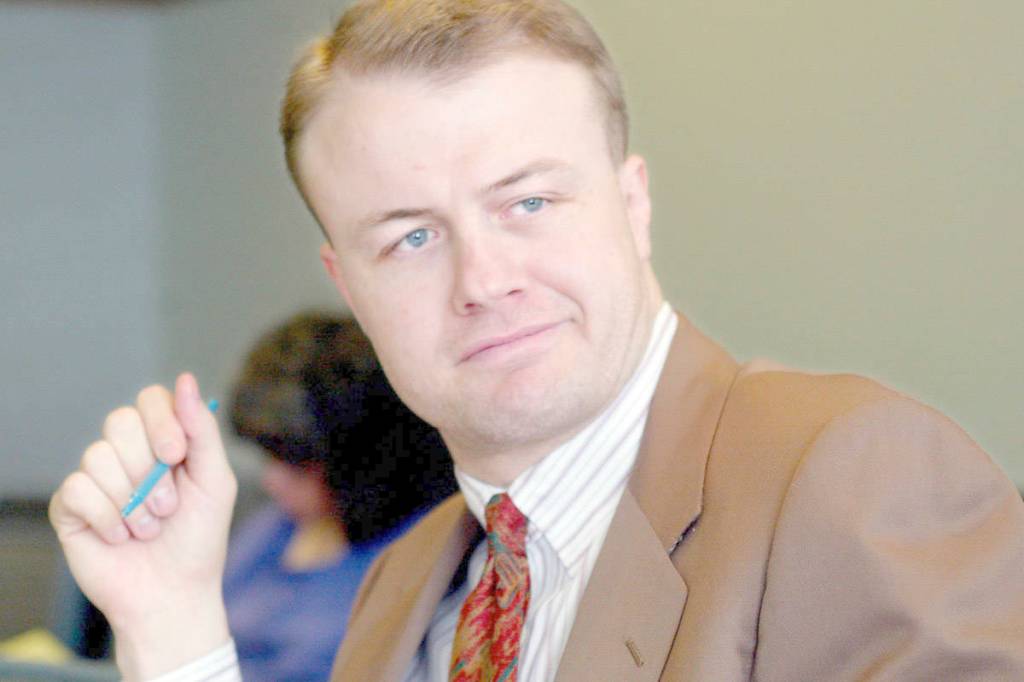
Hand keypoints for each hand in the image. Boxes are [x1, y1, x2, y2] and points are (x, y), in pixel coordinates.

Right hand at [49, 372, 237, 679]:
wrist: (173, 593)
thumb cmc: (198, 539)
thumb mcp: (214, 480)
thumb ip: (201, 430)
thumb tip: (186, 380)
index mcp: (163, 441)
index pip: (151, 400)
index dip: (161, 422)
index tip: (176, 456)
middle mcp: (127, 453)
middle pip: (120, 421)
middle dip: (148, 468)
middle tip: (167, 505)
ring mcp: (97, 478)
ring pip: (97, 455)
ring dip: (132, 501)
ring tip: (147, 528)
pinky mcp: (70, 506)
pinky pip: (77, 488)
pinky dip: (107, 517)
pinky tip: (121, 537)